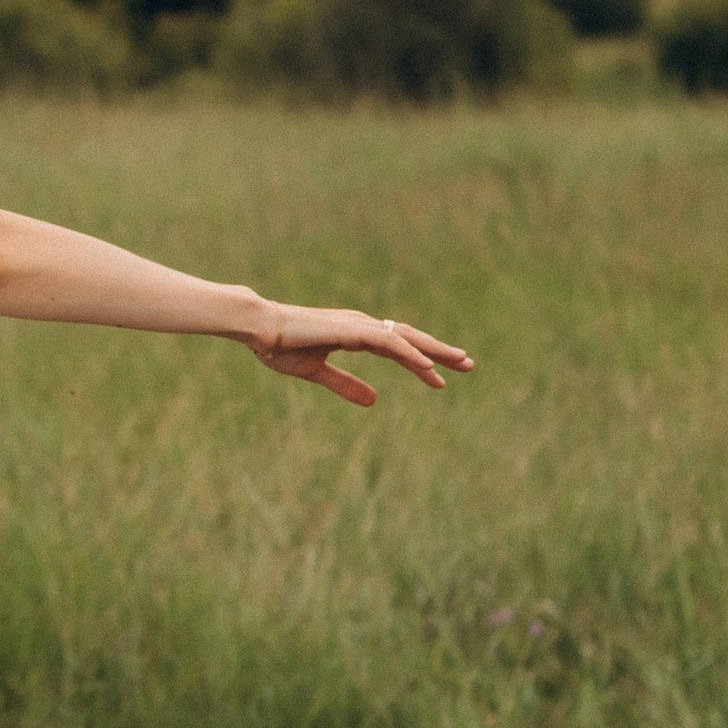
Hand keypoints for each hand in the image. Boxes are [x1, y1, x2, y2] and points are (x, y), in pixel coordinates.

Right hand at [245, 307, 472, 407]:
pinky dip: (411, 353)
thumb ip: (346, 385)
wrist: (259, 329)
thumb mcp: (317, 373)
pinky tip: (427, 366)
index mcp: (355, 334)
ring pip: (407, 339)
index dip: (421, 361)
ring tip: (459, 364)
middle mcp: (363, 326)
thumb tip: (374, 402)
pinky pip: (390, 342)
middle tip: (468, 364)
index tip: (441, 378)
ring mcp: (359, 326)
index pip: (398, 347)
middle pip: (411, 339)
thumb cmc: (280, 347)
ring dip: (434, 351)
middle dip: (440, 352)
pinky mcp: (352, 331)